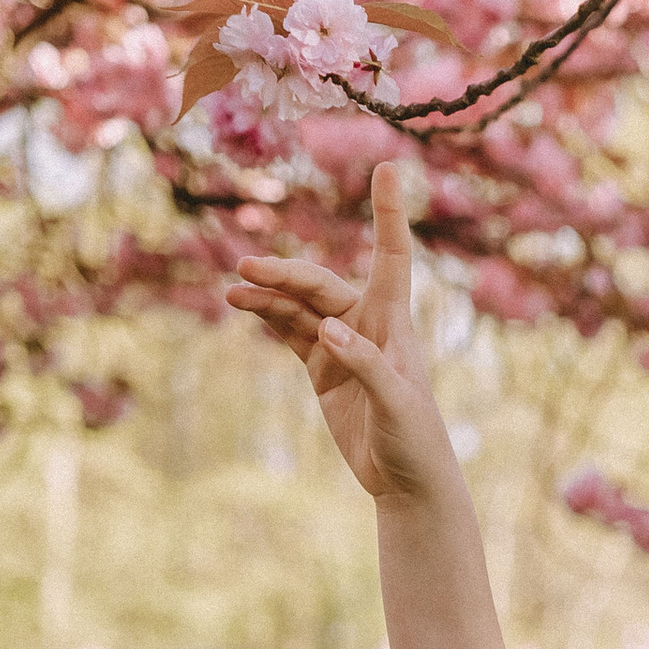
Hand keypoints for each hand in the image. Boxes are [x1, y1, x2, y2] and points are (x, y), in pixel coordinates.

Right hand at [224, 162, 460, 512]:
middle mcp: (366, 324)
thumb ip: (364, 363)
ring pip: (298, 306)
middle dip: (285, 274)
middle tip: (246, 270)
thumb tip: (327, 328)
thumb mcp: (395, 404)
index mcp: (392, 322)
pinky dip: (267, 317)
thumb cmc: (415, 439)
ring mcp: (340, 344)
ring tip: (233, 289)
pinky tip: (241, 304)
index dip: (388, 213)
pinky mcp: (322, 369)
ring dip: (267, 295)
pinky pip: (289, 331)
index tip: (388, 168)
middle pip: (320, 283)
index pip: (390, 256)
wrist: (406, 480)